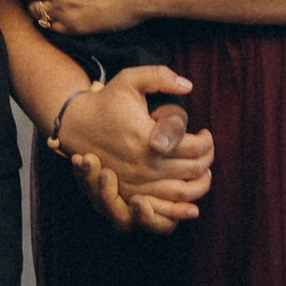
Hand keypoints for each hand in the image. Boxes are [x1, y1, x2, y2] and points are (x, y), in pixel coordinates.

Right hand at [56, 65, 212, 235]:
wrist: (78, 126)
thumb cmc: (108, 102)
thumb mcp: (130, 80)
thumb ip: (160, 76)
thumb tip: (189, 85)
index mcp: (147, 139)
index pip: (194, 148)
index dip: (207, 142)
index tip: (205, 134)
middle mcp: (144, 165)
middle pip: (193, 170)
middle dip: (207, 159)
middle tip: (207, 149)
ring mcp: (137, 184)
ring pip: (183, 193)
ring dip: (200, 183)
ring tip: (203, 170)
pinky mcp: (130, 194)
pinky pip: (163, 209)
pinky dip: (181, 207)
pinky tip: (190, 197)